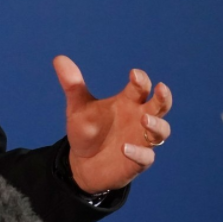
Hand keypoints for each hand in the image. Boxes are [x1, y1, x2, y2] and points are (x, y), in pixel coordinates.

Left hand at [53, 55, 171, 194]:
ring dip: (157, 125)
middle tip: (161, 88)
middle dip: (163, 98)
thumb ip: (72, 85)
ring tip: (144, 119)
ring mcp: (141, 140)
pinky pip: (146, 157)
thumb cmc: (87, 130)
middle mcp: (139, 118)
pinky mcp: (138, 161)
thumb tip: (58, 58)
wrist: (82, 162)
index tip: (134, 74)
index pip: (140, 87)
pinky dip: (138, 152)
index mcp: (127, 102)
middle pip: (160, 106)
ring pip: (161, 131)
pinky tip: (124, 148)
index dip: (140, 80)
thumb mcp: (78, 107)